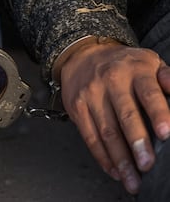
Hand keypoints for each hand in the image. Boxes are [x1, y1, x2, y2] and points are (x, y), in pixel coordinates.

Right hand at [60, 43, 169, 193]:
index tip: (166, 134)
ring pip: (105, 131)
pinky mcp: (77, 108)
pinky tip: (114, 170)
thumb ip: (166, 76)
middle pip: (124, 115)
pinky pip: (89, 136)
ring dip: (120, 159)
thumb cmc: (121, 64)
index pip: (148, 93)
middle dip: (136, 142)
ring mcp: (90, 95)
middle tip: (147, 165)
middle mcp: (110, 81)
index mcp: (134, 70)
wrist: (82, 57)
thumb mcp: (146, 60)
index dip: (157, 113)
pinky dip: (101, 156)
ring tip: (133, 181)